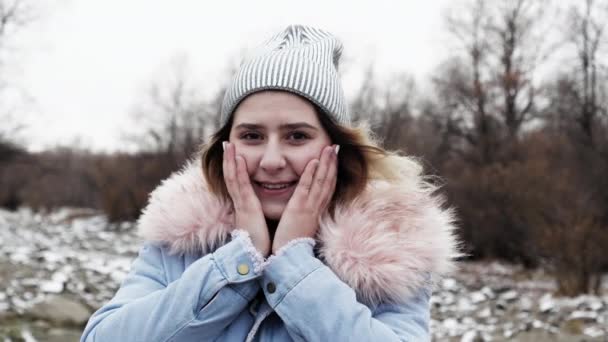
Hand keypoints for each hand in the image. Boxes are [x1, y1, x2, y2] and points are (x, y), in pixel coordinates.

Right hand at [222, 141, 270, 255]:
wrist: (256, 260)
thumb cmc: (259, 244)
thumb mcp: (258, 225)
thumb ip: (257, 217)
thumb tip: (259, 213)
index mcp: (245, 207)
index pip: (237, 183)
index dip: (233, 168)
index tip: (233, 154)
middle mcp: (241, 203)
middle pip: (232, 176)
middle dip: (229, 159)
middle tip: (226, 143)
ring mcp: (242, 205)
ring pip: (233, 178)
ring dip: (230, 160)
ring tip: (228, 145)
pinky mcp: (247, 208)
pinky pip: (242, 186)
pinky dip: (238, 172)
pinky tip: (238, 159)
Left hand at [272, 145, 338, 253]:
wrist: (289, 259)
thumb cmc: (292, 245)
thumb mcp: (303, 227)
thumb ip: (306, 217)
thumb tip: (306, 211)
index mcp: (317, 212)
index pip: (327, 188)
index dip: (332, 173)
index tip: (334, 159)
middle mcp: (316, 208)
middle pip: (328, 181)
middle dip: (333, 164)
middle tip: (336, 147)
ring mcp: (309, 207)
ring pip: (321, 182)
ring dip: (326, 164)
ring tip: (330, 148)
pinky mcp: (298, 209)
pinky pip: (306, 188)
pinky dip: (310, 174)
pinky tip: (314, 161)